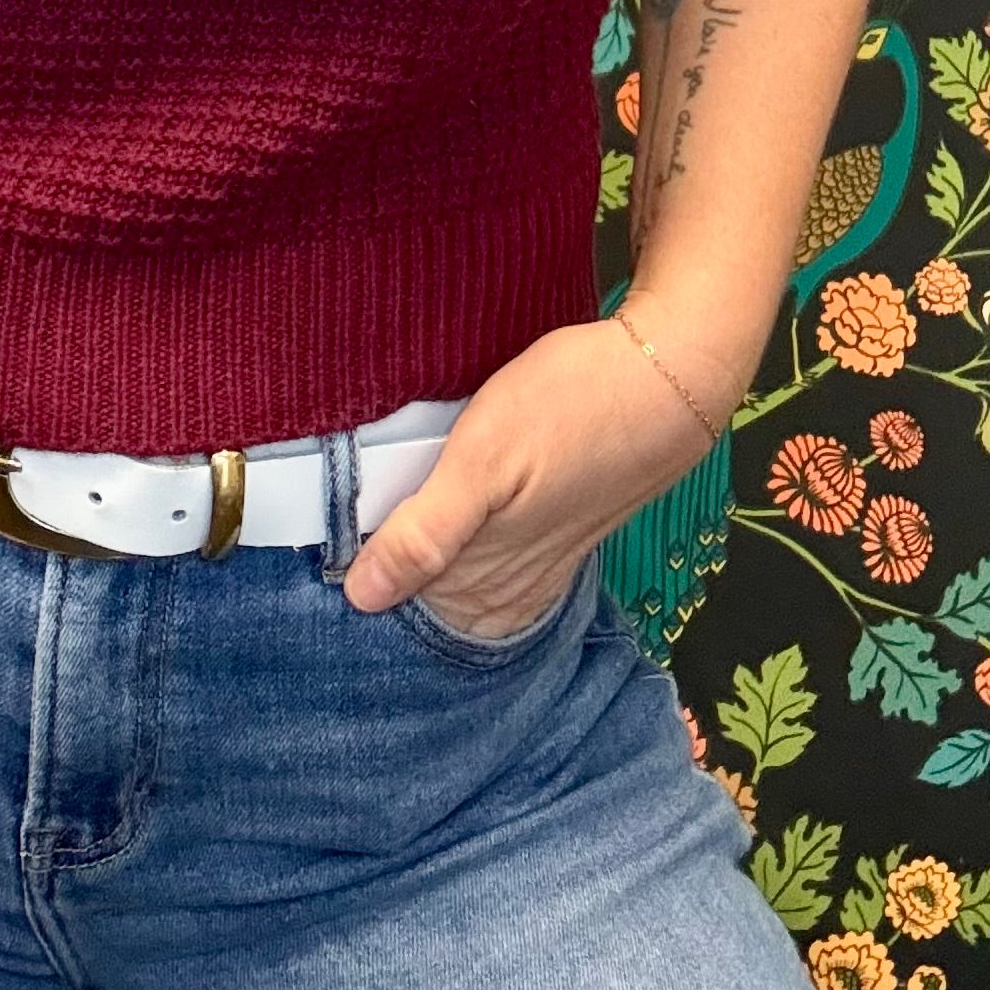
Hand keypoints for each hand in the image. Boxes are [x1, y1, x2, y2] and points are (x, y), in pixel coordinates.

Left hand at [342, 309, 735, 638]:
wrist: (665, 380)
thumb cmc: (571, 409)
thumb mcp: (483, 460)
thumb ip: (425, 533)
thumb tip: (362, 597)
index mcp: (485, 587)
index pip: (395, 608)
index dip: (357, 574)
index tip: (324, 539)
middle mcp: (507, 590)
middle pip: (421, 597)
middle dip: (381, 561)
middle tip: (354, 506)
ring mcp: (532, 566)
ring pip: (448, 575)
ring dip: (415, 546)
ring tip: (387, 500)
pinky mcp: (549, 535)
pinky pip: (482, 555)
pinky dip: (452, 537)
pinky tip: (440, 505)